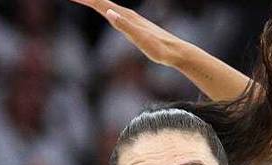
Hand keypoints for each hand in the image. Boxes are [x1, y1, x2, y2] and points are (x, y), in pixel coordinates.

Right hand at [67, 0, 186, 65]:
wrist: (176, 52)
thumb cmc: (159, 49)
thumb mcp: (141, 40)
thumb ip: (125, 26)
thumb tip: (110, 13)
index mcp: (126, 17)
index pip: (100, 4)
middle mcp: (127, 15)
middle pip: (102, 2)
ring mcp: (131, 20)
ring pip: (108, 6)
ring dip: (95, 1)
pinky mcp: (135, 25)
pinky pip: (116, 13)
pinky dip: (106, 9)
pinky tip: (107, 11)